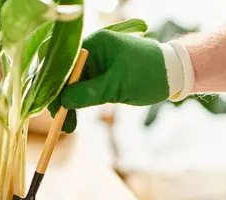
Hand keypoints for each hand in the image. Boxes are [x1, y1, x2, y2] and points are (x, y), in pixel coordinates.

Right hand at [49, 29, 168, 132]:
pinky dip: (77, 105)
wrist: (171, 73)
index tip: (54, 112)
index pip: (64, 67)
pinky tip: (72, 120)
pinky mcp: (100, 76)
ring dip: (67, 107)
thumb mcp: (116, 86)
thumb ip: (88, 93)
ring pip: (71, 87)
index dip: (55, 90)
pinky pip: (81, 90)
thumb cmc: (147, 74)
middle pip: (64, 77)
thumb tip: (63, 102)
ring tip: (67, 128)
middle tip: (62, 126)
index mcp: (94, 44)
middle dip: (60, 102)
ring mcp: (94, 63)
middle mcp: (91, 51)